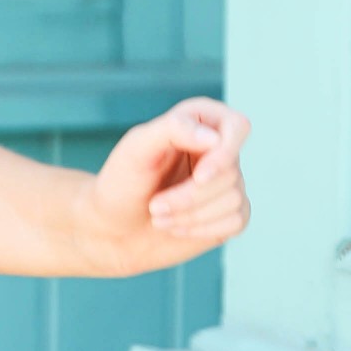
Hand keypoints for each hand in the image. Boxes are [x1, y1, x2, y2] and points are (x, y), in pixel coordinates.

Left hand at [83, 97, 251, 273]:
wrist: (112, 229)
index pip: (237, 127)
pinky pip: (237, 221)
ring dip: (191, 216)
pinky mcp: (229, 213)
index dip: (224, 155)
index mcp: (200, 120)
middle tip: (155, 207)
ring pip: (234, 199)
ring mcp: (227, 181)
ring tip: (159, 217)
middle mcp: (218, 148)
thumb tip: (215, 138)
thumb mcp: (136, 149)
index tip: (199, 176)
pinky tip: (177, 229)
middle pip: (230, 171)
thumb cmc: (121, 183)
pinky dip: (204, 229)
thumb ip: (172, 129)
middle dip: (190, 196)